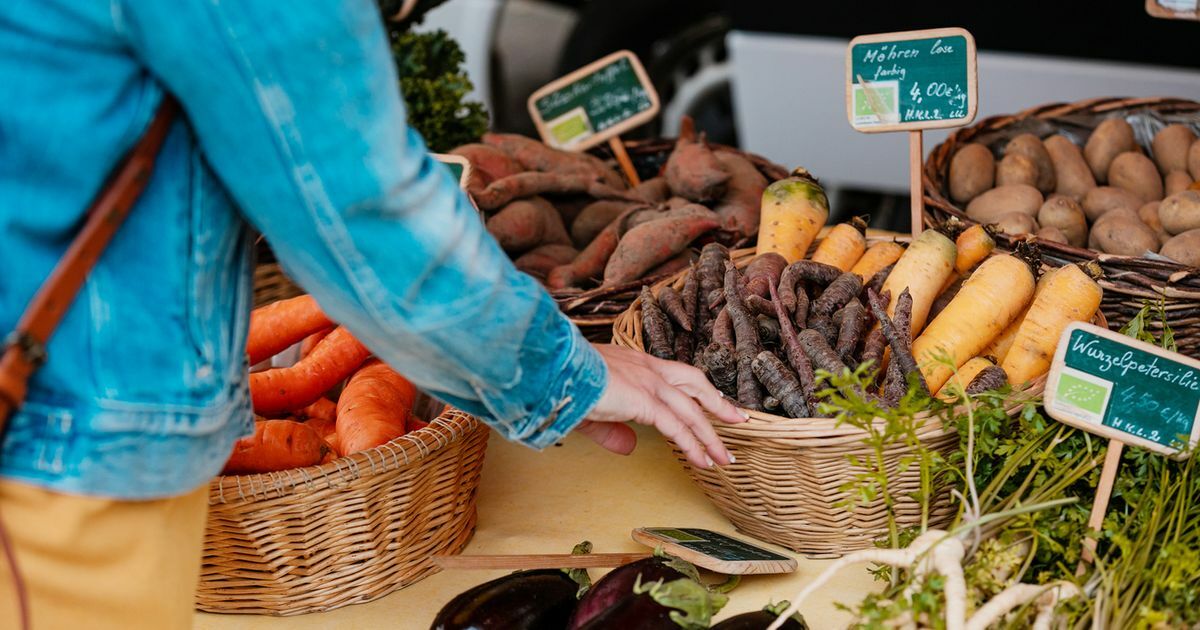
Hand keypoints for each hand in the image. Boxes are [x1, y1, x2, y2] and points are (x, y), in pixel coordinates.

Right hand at [574, 344, 746, 468]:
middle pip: (694, 384)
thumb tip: (630, 447)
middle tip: (738, 419)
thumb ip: (613, 431)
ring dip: (710, 436)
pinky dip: (693, 445)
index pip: (675, 375)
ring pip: (690, 411)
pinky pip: (676, 426)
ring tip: (725, 458)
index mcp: (635, 363)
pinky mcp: (645, 400)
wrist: (553, 371)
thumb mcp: (592, 410)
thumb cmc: (564, 384)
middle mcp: (647, 368)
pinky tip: (702, 460)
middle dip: (717, 403)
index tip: (713, 402)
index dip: (696, 390)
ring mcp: (648, 382)